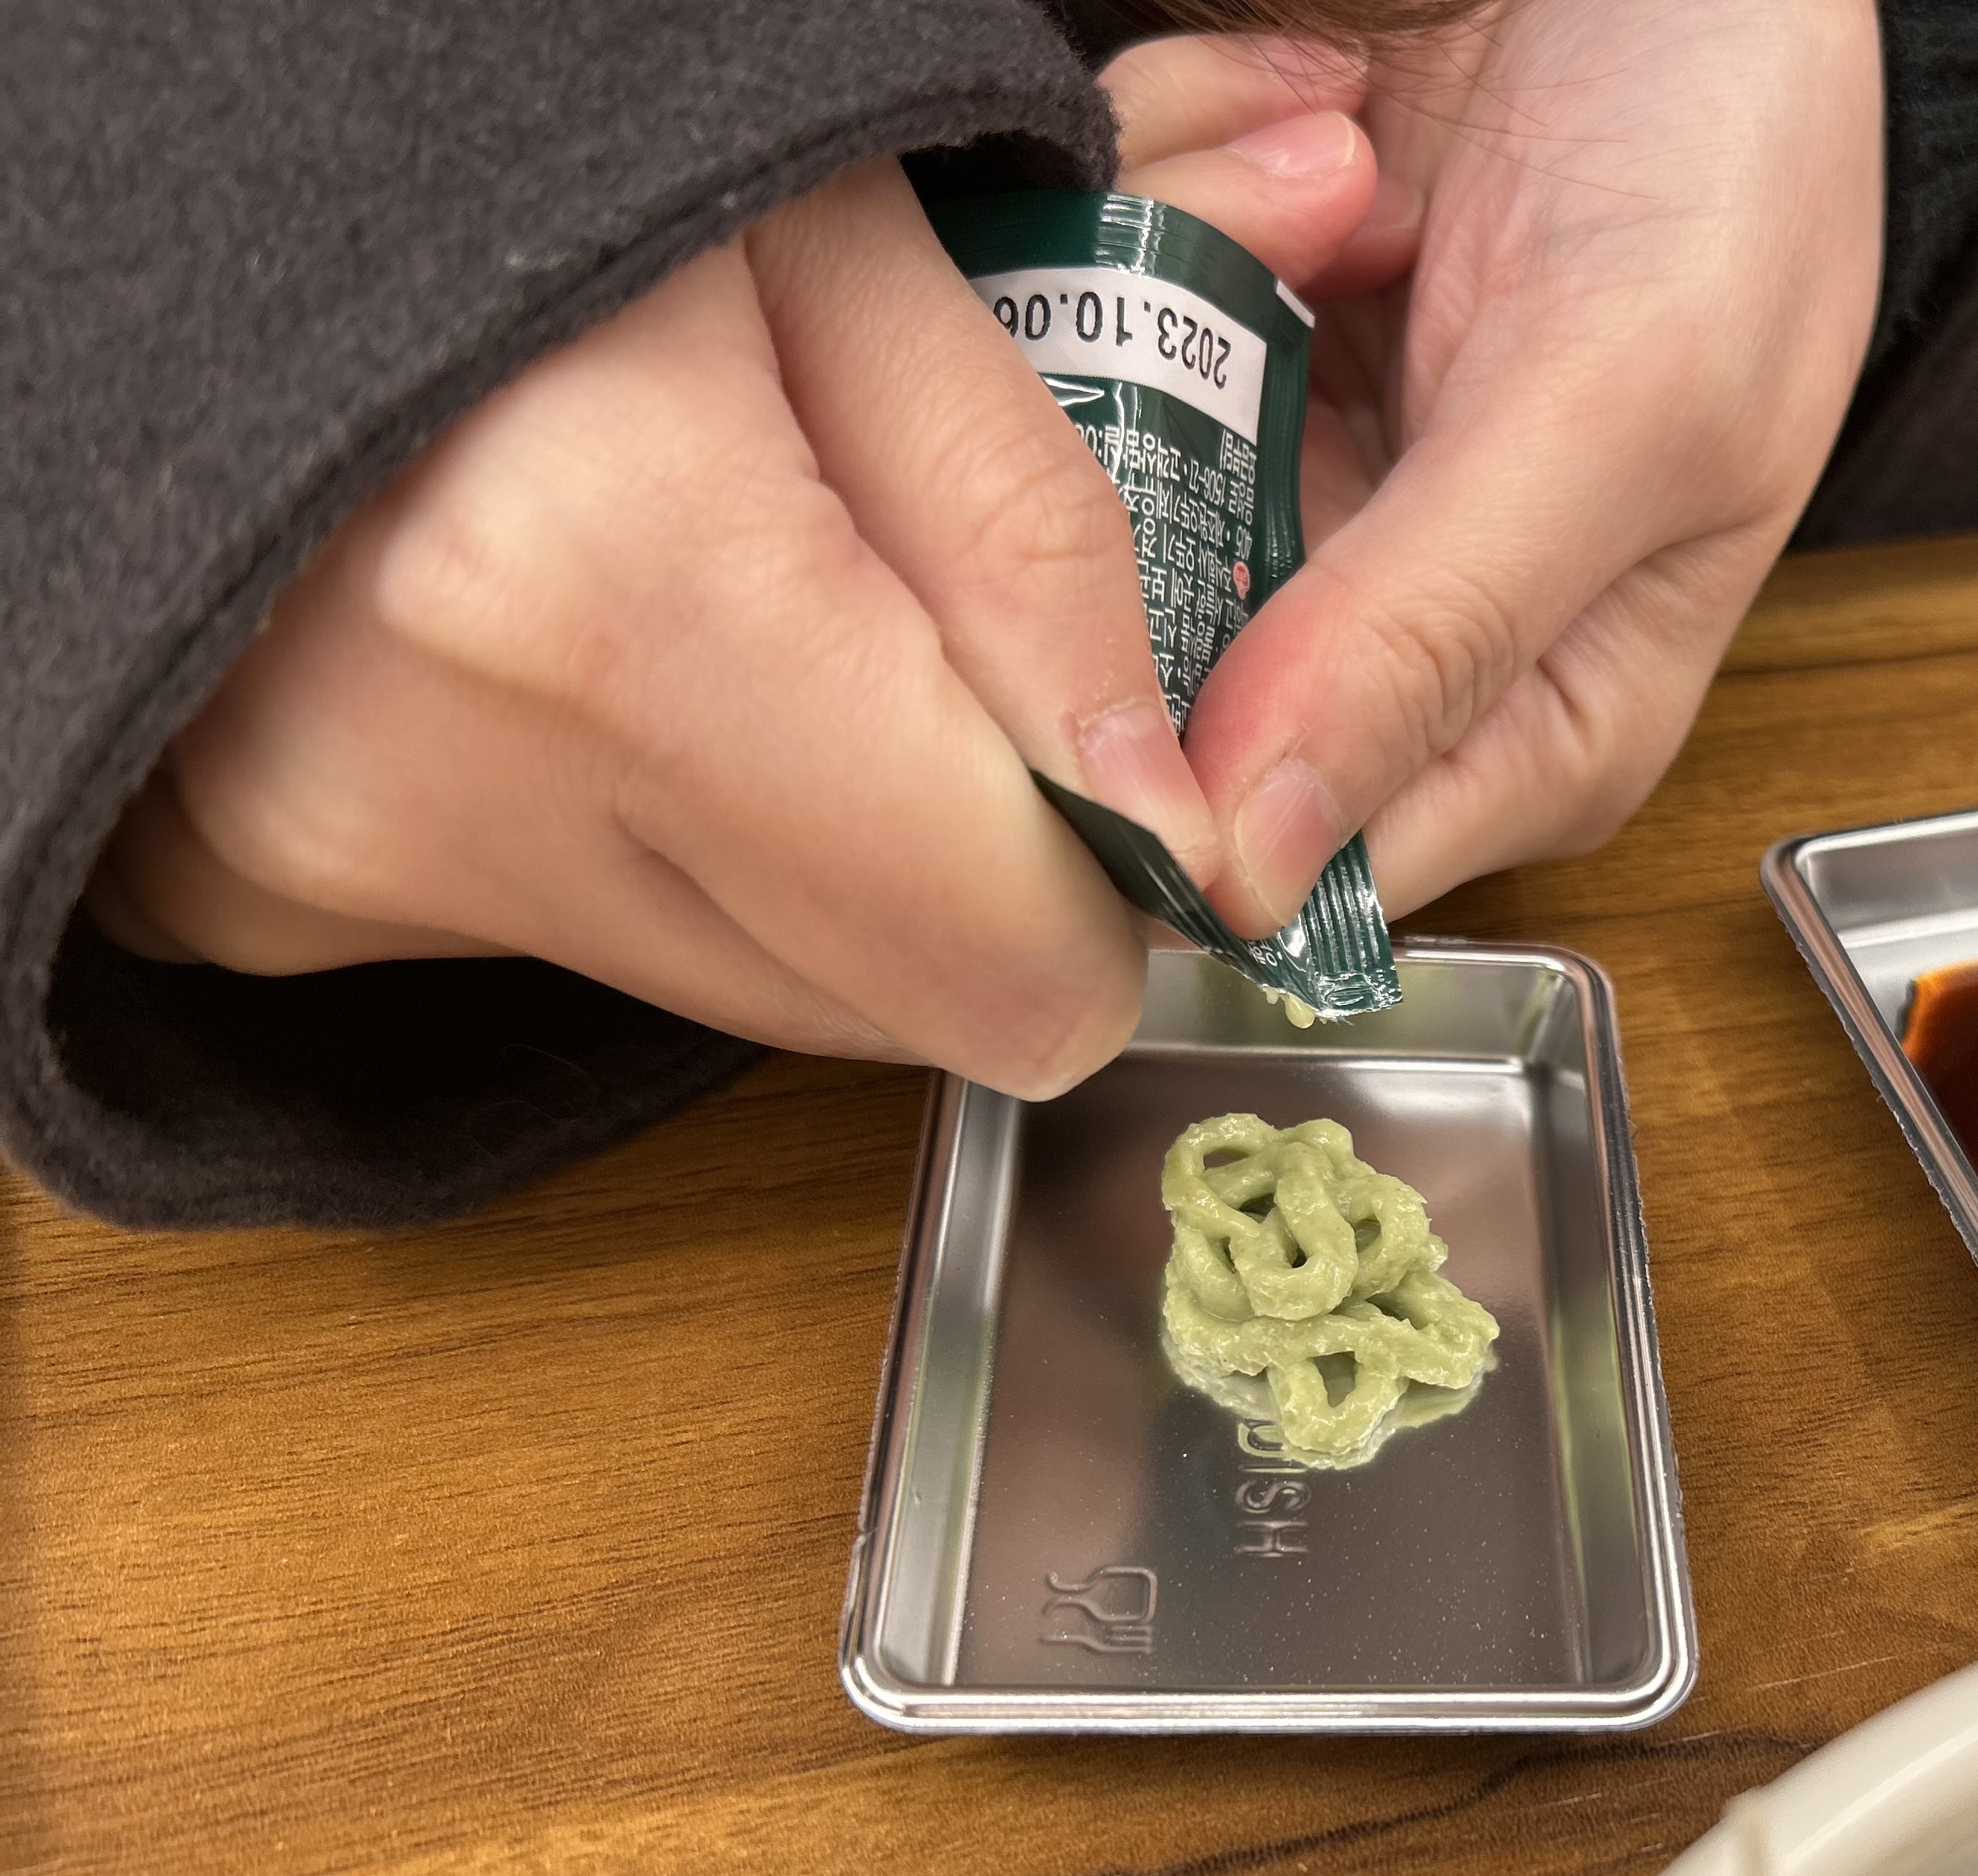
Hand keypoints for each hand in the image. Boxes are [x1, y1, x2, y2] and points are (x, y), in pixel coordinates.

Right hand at [89, 120, 1385, 1095]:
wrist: (169, 147)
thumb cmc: (534, 143)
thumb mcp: (848, 241)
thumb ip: (1036, 537)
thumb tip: (1187, 823)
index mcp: (614, 596)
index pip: (1010, 965)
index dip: (1113, 878)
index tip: (1123, 756)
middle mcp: (458, 782)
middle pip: (901, 1010)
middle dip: (982, 860)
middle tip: (935, 646)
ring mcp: (348, 859)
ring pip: (768, 996)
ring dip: (830, 852)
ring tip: (758, 620)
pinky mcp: (285, 890)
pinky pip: (609, 945)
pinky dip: (674, 838)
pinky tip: (624, 664)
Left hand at [1106, 5, 1884, 934]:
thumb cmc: (1739, 163)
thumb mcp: (1625, 409)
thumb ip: (1437, 636)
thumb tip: (1252, 876)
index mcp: (1531, 729)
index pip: (1300, 870)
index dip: (1176, 798)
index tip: (1105, 654)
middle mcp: (1389, 644)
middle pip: (1157, 689)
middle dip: (1181, 477)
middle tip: (1285, 288)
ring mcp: (1292, 493)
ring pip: (1099, 480)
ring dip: (1190, 276)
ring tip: (1344, 161)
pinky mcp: (1226, 359)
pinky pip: (1098, 316)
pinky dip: (1174, 182)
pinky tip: (1312, 117)